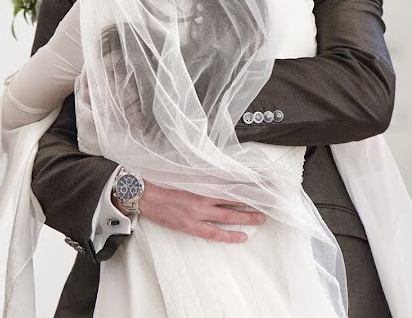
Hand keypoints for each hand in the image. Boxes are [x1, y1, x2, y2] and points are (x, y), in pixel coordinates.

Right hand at [131, 180, 265, 242]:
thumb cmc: (163, 183)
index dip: (245, 186)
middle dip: (251, 202)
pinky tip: (242, 236)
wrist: (146, 196)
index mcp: (201, 183)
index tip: (259, 186)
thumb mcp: (185, 175)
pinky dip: (230, 235)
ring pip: (228, 216)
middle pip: (233, 200)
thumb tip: (221, 174)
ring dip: (246, 217)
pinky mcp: (191, 226)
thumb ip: (203, 175)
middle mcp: (203, 198)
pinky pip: (215, 233)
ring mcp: (198, 213)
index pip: (230, 185)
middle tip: (266, 204)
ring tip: (260, 219)